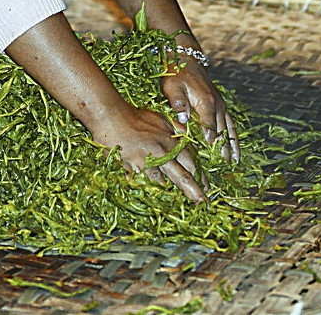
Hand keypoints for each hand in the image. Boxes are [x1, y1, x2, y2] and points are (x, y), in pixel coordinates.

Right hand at [87, 102, 205, 202]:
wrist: (112, 116)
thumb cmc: (136, 116)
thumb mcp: (163, 119)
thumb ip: (177, 130)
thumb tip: (188, 136)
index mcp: (171, 143)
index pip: (191, 163)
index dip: (201, 177)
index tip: (208, 188)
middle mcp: (162, 155)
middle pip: (182, 177)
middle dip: (195, 192)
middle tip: (204, 203)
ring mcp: (147, 163)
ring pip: (162, 183)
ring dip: (170, 192)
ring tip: (177, 203)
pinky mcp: (131, 168)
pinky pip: (140, 181)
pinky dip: (145, 186)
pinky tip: (151, 194)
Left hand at [161, 59, 239, 161]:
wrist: (186, 57)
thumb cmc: (176, 73)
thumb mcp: (172, 87)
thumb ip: (178, 104)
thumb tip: (184, 122)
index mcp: (205, 103)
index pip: (209, 128)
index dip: (210, 145)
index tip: (211, 161)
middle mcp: (217, 105)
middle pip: (221, 132)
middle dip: (223, 150)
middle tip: (225, 168)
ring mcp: (220, 104)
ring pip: (228, 128)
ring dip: (232, 145)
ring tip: (235, 162)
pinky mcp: (220, 104)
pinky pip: (229, 122)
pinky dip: (233, 136)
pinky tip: (235, 147)